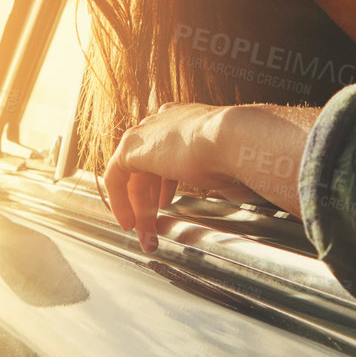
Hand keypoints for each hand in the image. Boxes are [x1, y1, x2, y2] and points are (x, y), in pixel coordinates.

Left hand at [103, 102, 249, 252]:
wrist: (233, 138)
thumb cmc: (239, 152)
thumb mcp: (225, 164)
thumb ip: (215, 174)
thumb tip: (223, 191)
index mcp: (186, 120)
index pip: (165, 152)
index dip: (162, 182)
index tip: (164, 204)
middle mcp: (163, 122)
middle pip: (147, 167)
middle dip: (149, 202)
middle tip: (154, 229)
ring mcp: (146, 132)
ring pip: (133, 177)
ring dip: (139, 209)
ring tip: (148, 236)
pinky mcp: (130, 148)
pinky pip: (115, 177)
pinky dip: (119, 201)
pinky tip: (129, 222)